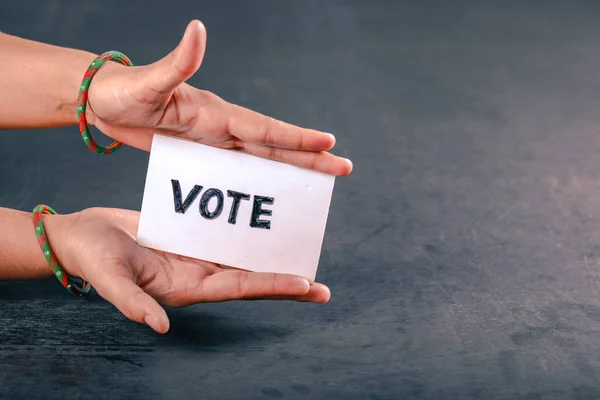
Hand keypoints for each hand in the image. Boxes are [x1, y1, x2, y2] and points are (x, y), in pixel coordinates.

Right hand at [47, 207, 330, 333]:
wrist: (82, 236)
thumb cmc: (93, 258)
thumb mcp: (110, 278)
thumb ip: (133, 302)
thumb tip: (161, 328)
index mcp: (185, 286)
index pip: (237, 288)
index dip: (271, 286)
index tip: (305, 285)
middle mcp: (197, 274)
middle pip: (250, 278)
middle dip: (285, 283)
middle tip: (321, 287)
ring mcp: (195, 255)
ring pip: (242, 257)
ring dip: (272, 258)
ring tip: (304, 255)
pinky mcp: (190, 236)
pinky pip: (225, 234)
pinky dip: (248, 232)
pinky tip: (267, 224)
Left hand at [86, 20, 351, 175]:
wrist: (104, 103)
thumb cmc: (123, 91)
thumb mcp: (148, 81)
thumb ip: (176, 63)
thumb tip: (198, 29)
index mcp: (217, 114)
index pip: (264, 129)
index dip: (296, 138)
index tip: (329, 144)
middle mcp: (224, 128)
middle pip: (275, 147)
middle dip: (310, 158)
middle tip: (344, 169)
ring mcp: (217, 142)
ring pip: (263, 160)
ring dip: (294, 171)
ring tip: (322, 183)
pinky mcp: (205, 155)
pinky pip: (239, 172)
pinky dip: (261, 182)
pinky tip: (274, 196)